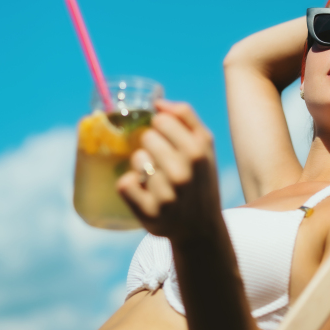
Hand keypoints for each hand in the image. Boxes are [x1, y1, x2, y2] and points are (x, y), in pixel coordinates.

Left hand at [116, 100, 220, 241]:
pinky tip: (143, 190)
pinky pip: (124, 184)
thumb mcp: (205, 145)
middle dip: (151, 145)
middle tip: (162, 160)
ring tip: (155, 177)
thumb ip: (185, 117)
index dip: (160, 126)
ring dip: (141, 166)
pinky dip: (130, 185)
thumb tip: (158, 102)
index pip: (161, 120)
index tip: (166, 137)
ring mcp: (166, 194)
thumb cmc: (200, 178)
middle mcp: (183, 173)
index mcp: (198, 151)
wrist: (201, 227)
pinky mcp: (148, 213)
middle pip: (147, 137)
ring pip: (136, 159)